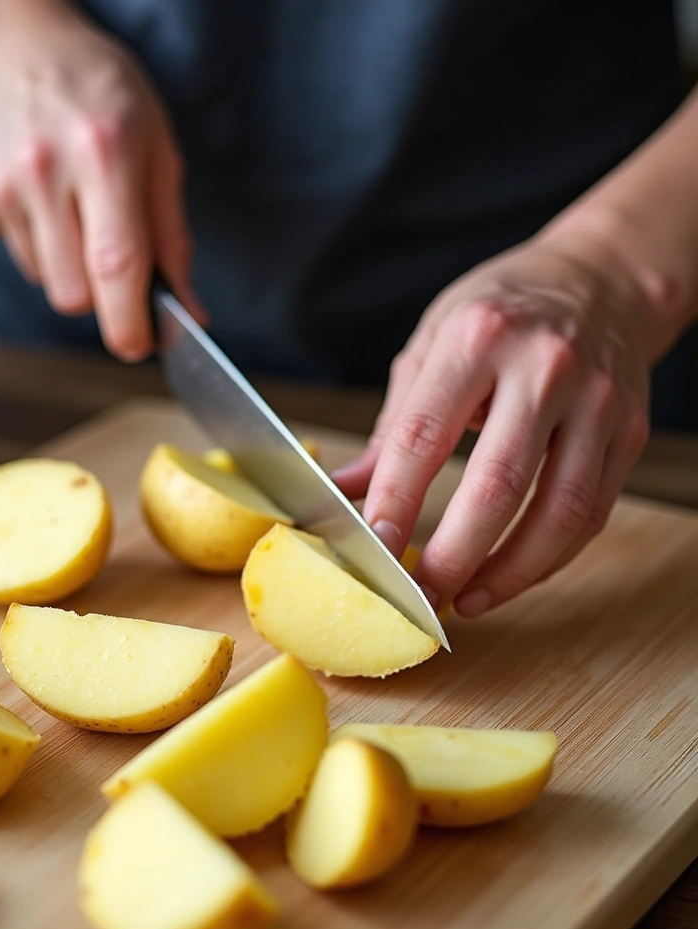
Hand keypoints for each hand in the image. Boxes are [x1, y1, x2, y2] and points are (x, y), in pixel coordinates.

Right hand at [0, 0, 202, 358]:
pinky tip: (43, 198)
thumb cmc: (97, 91)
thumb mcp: (156, 146)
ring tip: (75, 209)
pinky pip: (21, 259)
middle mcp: (45, 170)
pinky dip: (41, 246)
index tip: (140, 345)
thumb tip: (189, 310)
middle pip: (75, 294)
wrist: (8, 46)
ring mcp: (1, 186)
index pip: (116, 264)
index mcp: (104, 152)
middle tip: (115, 262)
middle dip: (102, 298)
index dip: (129, 320)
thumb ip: (172, 235)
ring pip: (47, 283)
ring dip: (71, 269)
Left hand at [334, 232, 656, 616]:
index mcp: (477, 340)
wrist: (601, 278)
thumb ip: (393, 425)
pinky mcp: (629, 432)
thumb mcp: (431, 343)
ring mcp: (596, 402)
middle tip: (419, 597)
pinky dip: (548, 559)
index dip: (396, 501)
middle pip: (497, 485)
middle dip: (453, 556)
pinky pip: (591, 514)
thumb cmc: (500, 310)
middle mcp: (544, 368)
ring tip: (465, 602)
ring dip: (508, 573)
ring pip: (558, 512)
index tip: (374, 550)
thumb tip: (346, 489)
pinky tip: (509, 577)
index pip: (424, 436)